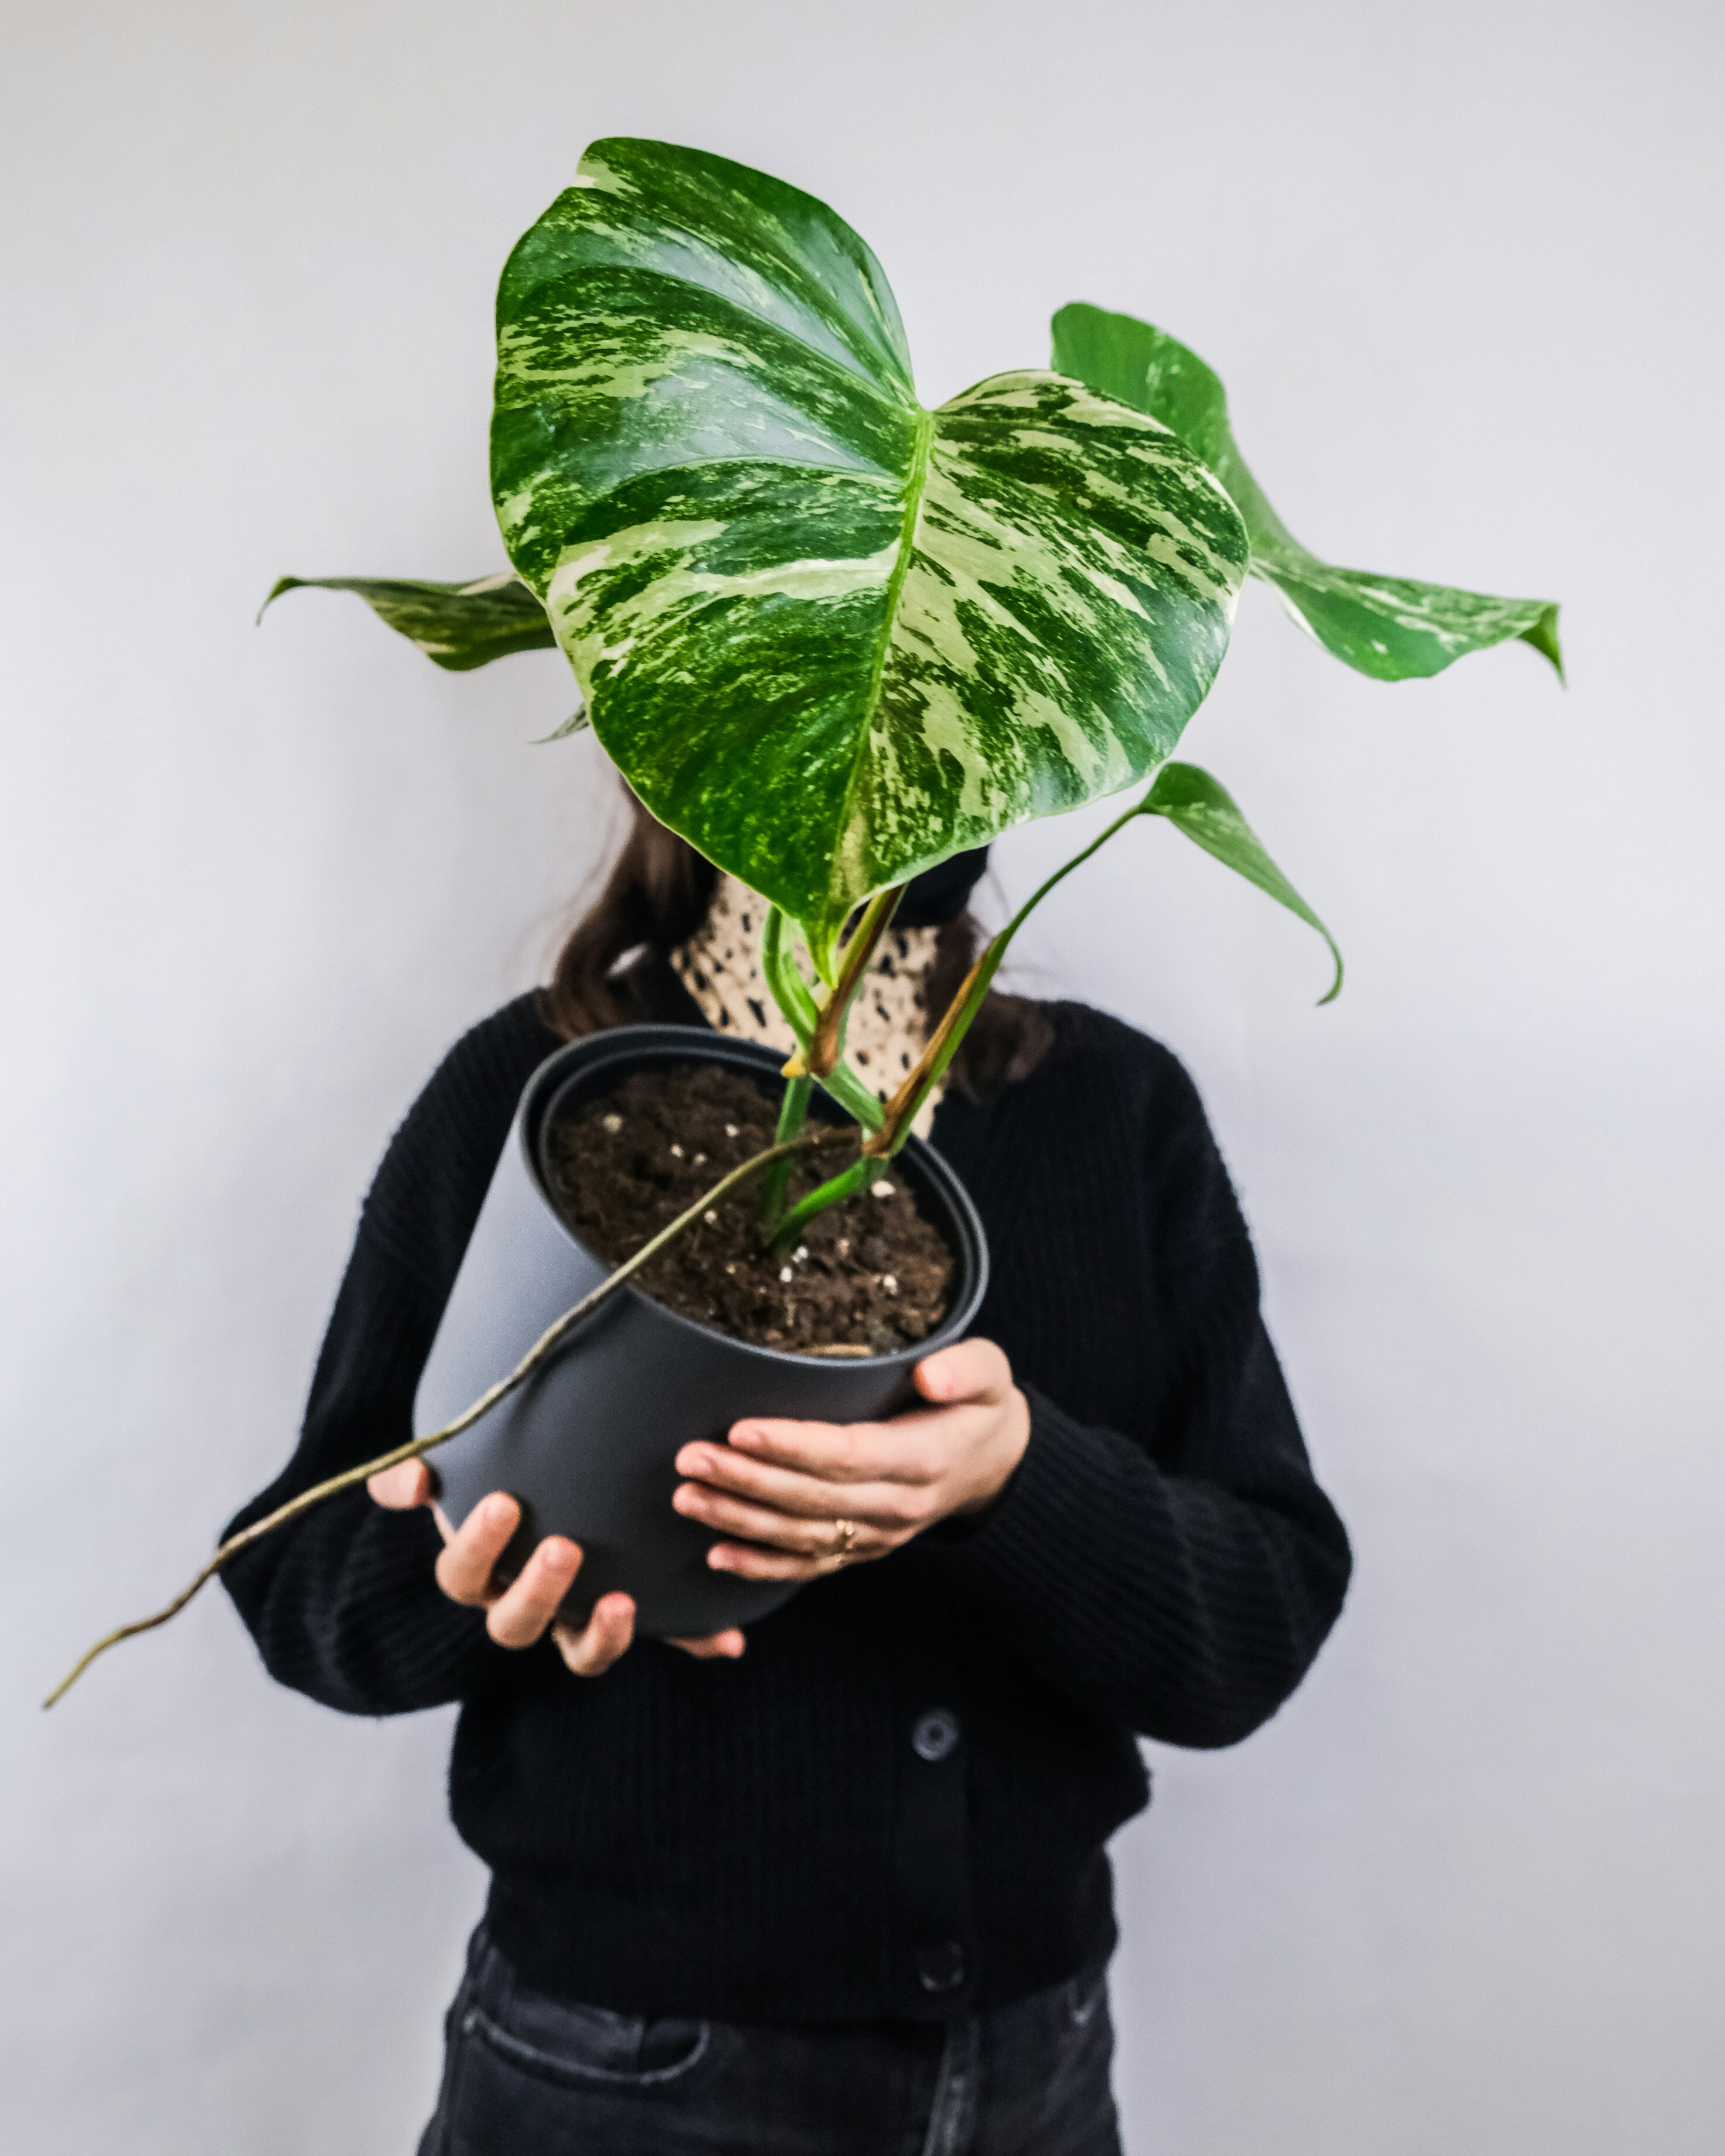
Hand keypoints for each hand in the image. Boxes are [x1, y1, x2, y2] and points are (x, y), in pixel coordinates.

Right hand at [366, 1463, 744, 1673]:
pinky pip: (664, 1640)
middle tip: (565, 1548)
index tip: (506, 1502)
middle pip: (514, 1624)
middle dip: (537, 1592)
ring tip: (624, 1602)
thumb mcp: (458, 1464)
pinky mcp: (629, 1617)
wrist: (557, 1475)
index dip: (477, 1549)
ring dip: (602, 1635)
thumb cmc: (498, 1470)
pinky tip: (726, 1638)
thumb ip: (418, 1473)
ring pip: (579, 1652)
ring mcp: (576, 1618)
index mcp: (482, 1569)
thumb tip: (408, 1484)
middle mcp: (523, 1602)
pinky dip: (694, 1639)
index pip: (461, 1577)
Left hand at [671, 1337, 1029, 1582]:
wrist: (994, 1465)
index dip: (793, 1446)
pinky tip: (717, 1556)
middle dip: (746, 1481)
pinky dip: (761, 1566)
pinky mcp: (864, 1550)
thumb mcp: (990, 1375)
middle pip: (811, 1499)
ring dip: (739, 1520)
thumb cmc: (979, 1406)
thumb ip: (965, 1370)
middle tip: (691, 1458)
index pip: (847, 1455)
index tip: (741, 1429)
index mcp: (923, 1460)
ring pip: (800, 1536)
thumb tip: (931, 1375)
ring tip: (686, 1497)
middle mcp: (897, 1506)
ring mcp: (879, 1536)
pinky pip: (809, 1565)